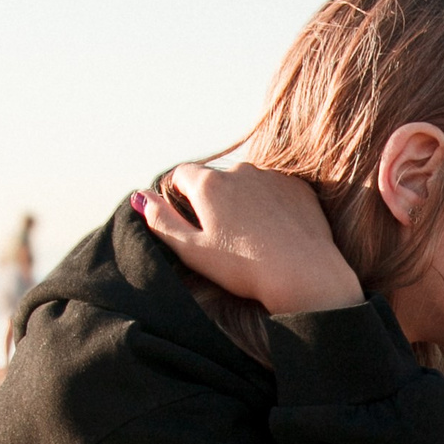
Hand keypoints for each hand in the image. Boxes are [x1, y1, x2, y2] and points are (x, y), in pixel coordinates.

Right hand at [129, 164, 362, 315]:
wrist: (303, 274)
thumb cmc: (243, 267)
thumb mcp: (192, 250)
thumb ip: (161, 220)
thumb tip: (140, 197)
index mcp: (208, 183)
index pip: (181, 175)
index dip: (178, 196)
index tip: (189, 220)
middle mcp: (239, 169)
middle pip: (215, 179)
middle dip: (213, 200)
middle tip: (223, 236)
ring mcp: (271, 176)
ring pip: (246, 184)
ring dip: (243, 202)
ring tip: (251, 238)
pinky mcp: (298, 187)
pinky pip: (275, 190)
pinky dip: (271, 205)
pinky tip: (275, 233)